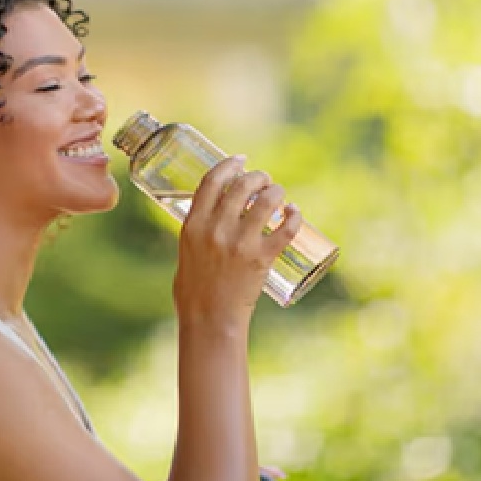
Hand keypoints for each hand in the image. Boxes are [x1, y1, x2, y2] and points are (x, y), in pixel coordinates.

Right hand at [173, 156, 302, 333]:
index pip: (212, 181)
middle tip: (264, 180)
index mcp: (192, 224)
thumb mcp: (186, 251)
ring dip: (276, 191)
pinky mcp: (261, 259)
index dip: (229, 165)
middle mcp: (216, 229)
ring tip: (278, 194)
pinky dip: (294, 216)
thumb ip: (198, 231)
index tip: (241, 160)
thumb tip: (212, 216)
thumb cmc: (194, 290)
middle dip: (257, 176)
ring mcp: (240, 243)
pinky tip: (294, 212)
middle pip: (241, 185)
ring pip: (266, 201)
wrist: (208, 319)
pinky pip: (286, 229)